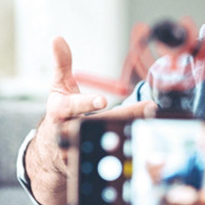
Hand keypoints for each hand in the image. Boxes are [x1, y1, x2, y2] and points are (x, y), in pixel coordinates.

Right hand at [27, 36, 155, 204]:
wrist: (51, 152)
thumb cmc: (60, 114)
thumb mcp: (58, 89)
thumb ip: (61, 65)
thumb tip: (57, 38)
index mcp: (61, 113)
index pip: (72, 108)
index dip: (86, 104)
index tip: (103, 101)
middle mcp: (69, 134)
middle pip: (100, 125)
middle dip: (126, 116)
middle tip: (149, 107)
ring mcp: (80, 152)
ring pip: (107, 144)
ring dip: (131, 134)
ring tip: (153, 122)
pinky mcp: (92, 166)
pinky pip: (113, 160)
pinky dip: (130, 153)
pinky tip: (150, 146)